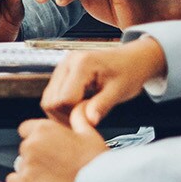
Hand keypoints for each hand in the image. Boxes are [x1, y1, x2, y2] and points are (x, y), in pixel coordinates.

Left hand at [8, 113, 106, 181]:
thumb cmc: (95, 159)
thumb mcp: (88, 132)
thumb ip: (77, 116)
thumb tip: (78, 106)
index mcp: (44, 129)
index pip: (25, 129)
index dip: (36, 136)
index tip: (47, 144)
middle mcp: (32, 144)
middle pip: (25, 147)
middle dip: (36, 153)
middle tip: (55, 161)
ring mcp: (27, 163)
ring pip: (21, 163)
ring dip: (32, 167)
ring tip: (52, 173)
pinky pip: (13, 179)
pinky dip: (22, 181)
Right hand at [41, 37, 166, 126]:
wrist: (132, 59)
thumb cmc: (129, 72)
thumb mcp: (120, 91)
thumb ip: (102, 106)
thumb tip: (89, 122)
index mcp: (82, 64)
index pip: (64, 99)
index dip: (74, 114)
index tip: (91, 118)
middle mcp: (67, 62)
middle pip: (50, 100)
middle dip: (65, 116)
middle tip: (85, 121)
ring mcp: (62, 67)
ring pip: (48, 99)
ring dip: (62, 112)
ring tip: (83, 114)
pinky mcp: (61, 73)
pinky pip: (52, 95)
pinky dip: (62, 106)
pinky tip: (79, 107)